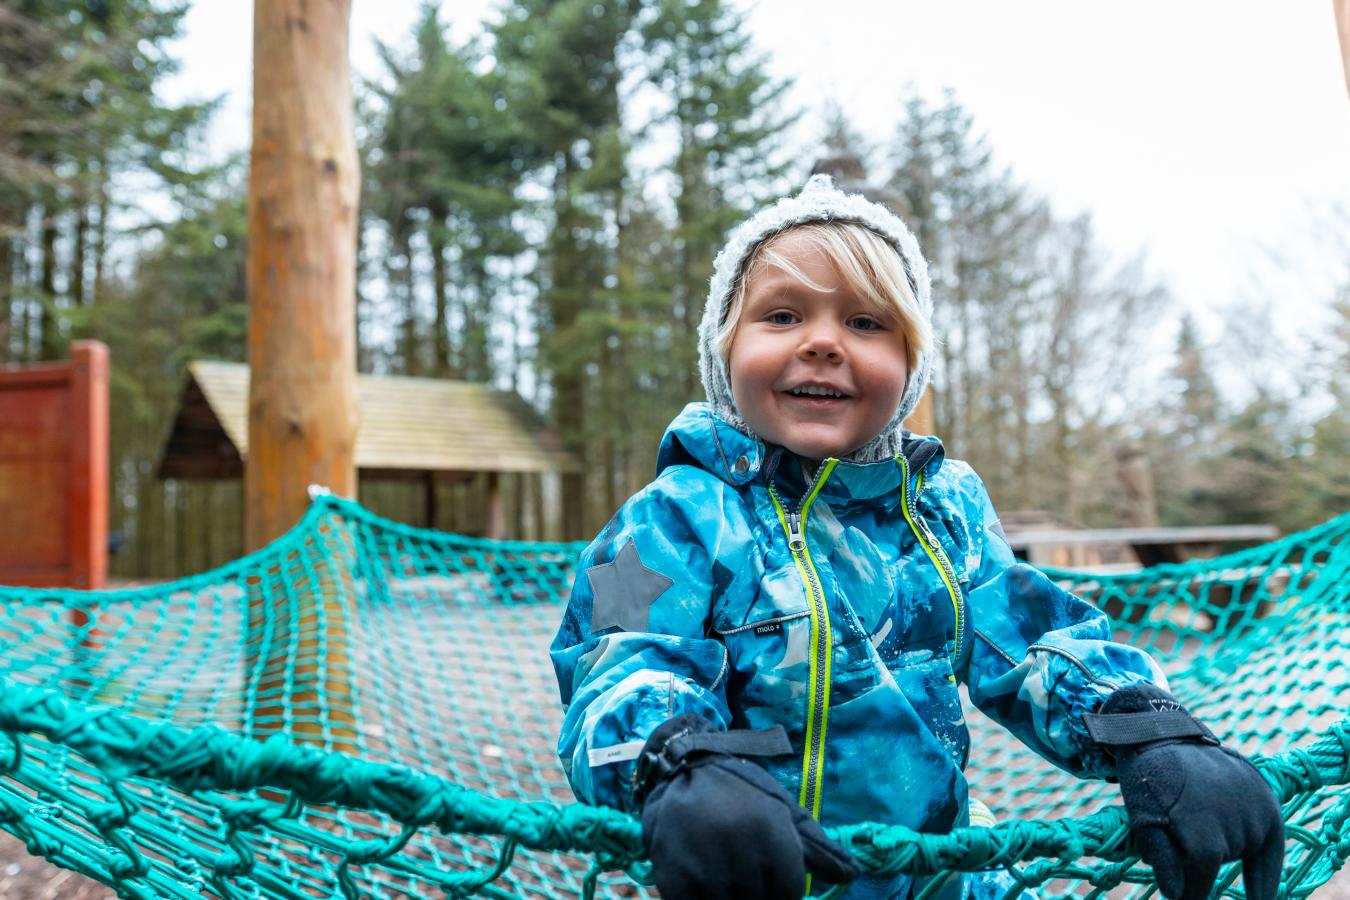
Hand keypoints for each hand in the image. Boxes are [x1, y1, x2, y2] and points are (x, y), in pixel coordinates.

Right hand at [636, 714, 859, 899]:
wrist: (684, 771)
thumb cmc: (743, 793)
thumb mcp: (784, 812)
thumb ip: (818, 848)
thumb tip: (852, 876)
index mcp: (772, 836)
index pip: (788, 896)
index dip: (781, 894)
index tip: (769, 881)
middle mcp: (740, 852)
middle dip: (755, 895)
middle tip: (745, 876)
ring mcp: (705, 868)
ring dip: (729, 898)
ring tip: (725, 876)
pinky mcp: (673, 877)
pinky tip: (704, 886)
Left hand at [1088, 685, 1282, 899]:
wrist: (1164, 735)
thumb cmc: (1148, 781)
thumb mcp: (1142, 820)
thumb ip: (1163, 861)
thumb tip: (1178, 896)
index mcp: (1202, 832)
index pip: (1201, 883)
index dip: (1191, 895)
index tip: (1183, 899)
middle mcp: (1235, 822)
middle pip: (1220, 863)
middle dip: (1199, 858)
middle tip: (1178, 825)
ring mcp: (1254, 808)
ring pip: (1244, 851)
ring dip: (1226, 848)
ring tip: (1198, 813)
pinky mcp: (1266, 797)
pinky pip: (1272, 845)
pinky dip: (1267, 871)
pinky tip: (1261, 897)